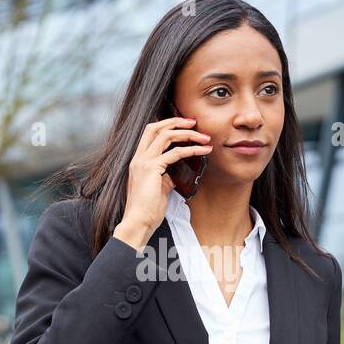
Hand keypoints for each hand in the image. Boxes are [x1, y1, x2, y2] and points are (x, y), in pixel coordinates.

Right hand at [114, 116, 211, 249]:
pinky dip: (192, 149)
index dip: (167, 125)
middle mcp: (139, 158)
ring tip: (204, 137)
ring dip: (188, 134)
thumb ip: (165, 177)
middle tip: (194, 121)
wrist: (138, 222)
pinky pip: (175, 153)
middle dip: (176, 121)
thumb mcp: (158, 188)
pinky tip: (203, 151)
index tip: (185, 125)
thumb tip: (174, 173)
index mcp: (138, 161)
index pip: (150, 133)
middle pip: (156, 127)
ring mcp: (144, 162)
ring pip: (167, 136)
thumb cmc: (148, 210)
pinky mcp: (152, 169)